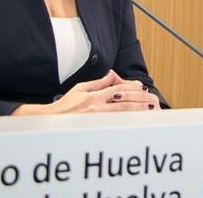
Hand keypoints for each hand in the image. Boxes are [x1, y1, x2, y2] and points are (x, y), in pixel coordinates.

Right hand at [12, 70, 161, 115]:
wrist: (50, 122)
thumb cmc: (65, 106)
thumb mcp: (80, 88)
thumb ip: (98, 83)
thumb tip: (112, 74)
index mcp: (93, 96)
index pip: (117, 89)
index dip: (131, 87)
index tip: (141, 87)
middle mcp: (96, 107)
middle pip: (123, 101)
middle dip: (139, 99)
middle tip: (152, 99)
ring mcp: (96, 119)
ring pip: (122, 113)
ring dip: (138, 110)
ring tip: (150, 108)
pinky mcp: (95, 128)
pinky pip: (115, 124)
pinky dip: (127, 121)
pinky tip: (137, 121)